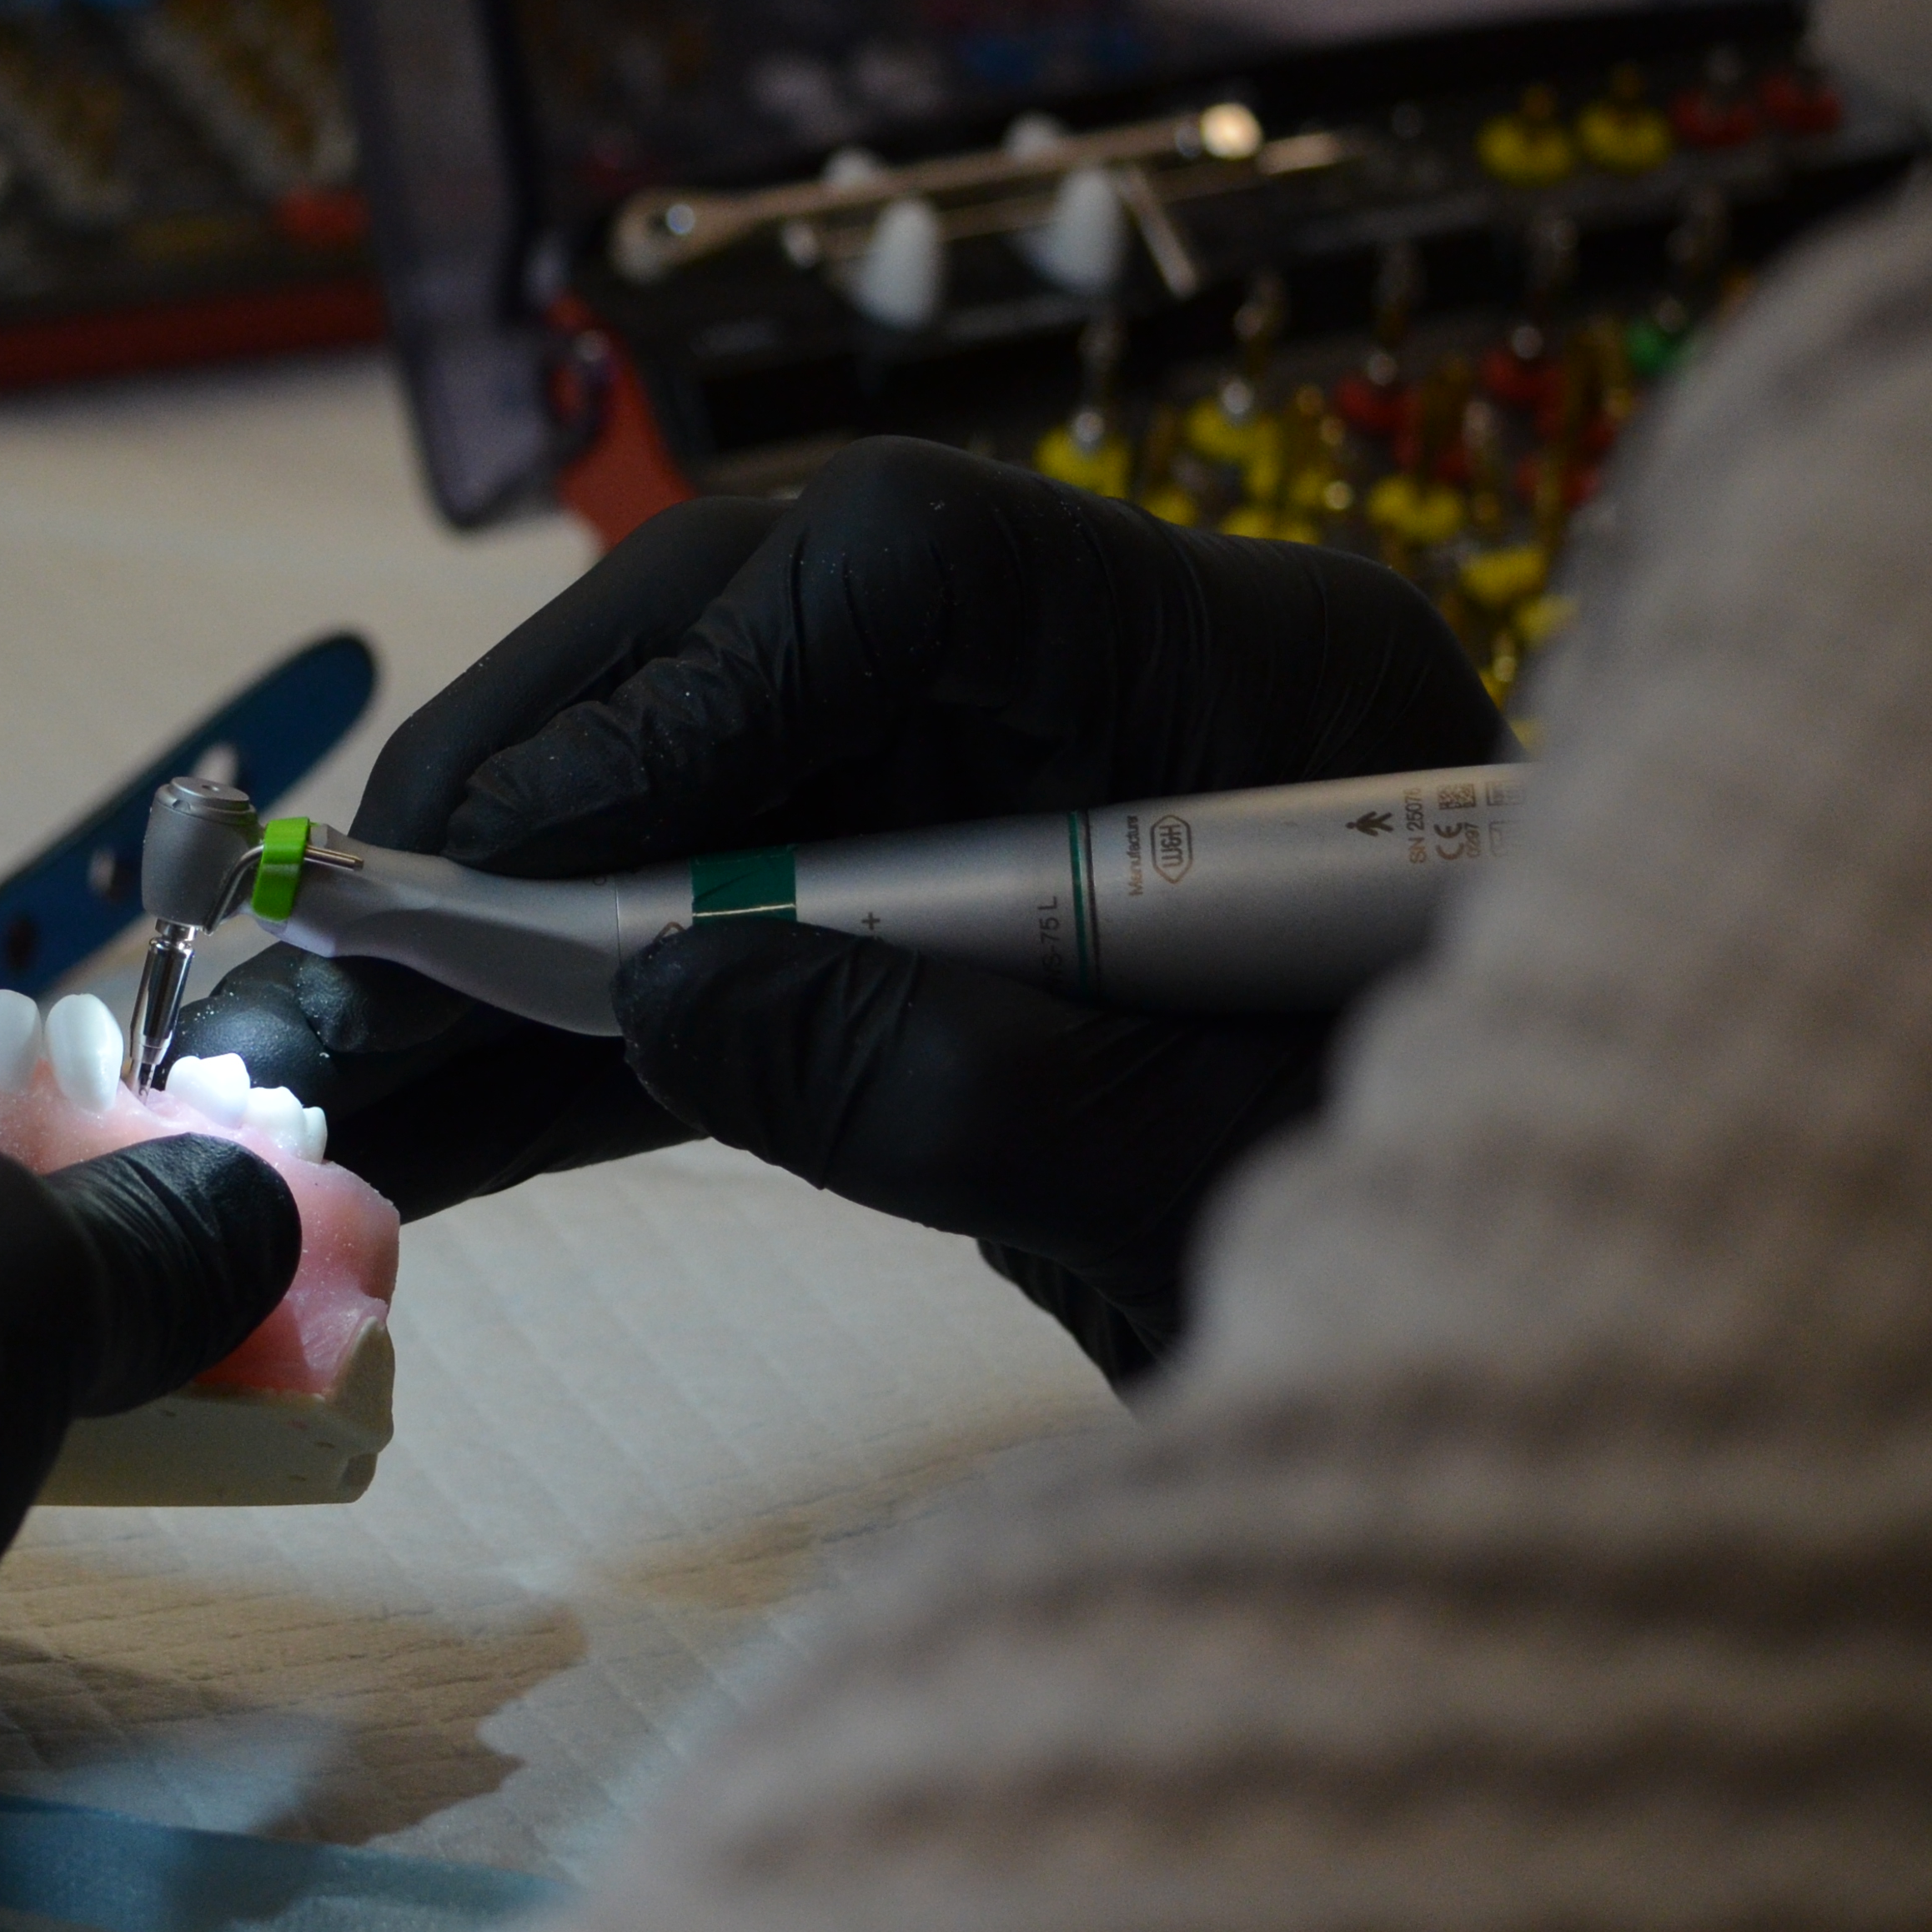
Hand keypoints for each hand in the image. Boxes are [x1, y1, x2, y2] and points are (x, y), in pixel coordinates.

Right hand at [186, 437, 1508, 1377]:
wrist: (1598, 1366)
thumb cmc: (1494, 1269)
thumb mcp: (1217, 1195)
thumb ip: (951, 1089)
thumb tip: (656, 990)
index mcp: (1260, 683)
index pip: (921, 566)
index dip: (681, 686)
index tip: (510, 856)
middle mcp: (1124, 698)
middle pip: (762, 648)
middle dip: (538, 795)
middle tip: (349, 944)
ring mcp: (1036, 808)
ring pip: (717, 805)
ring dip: (522, 945)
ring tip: (332, 1066)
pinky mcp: (971, 932)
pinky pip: (750, 947)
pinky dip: (602, 1040)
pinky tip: (440, 1124)